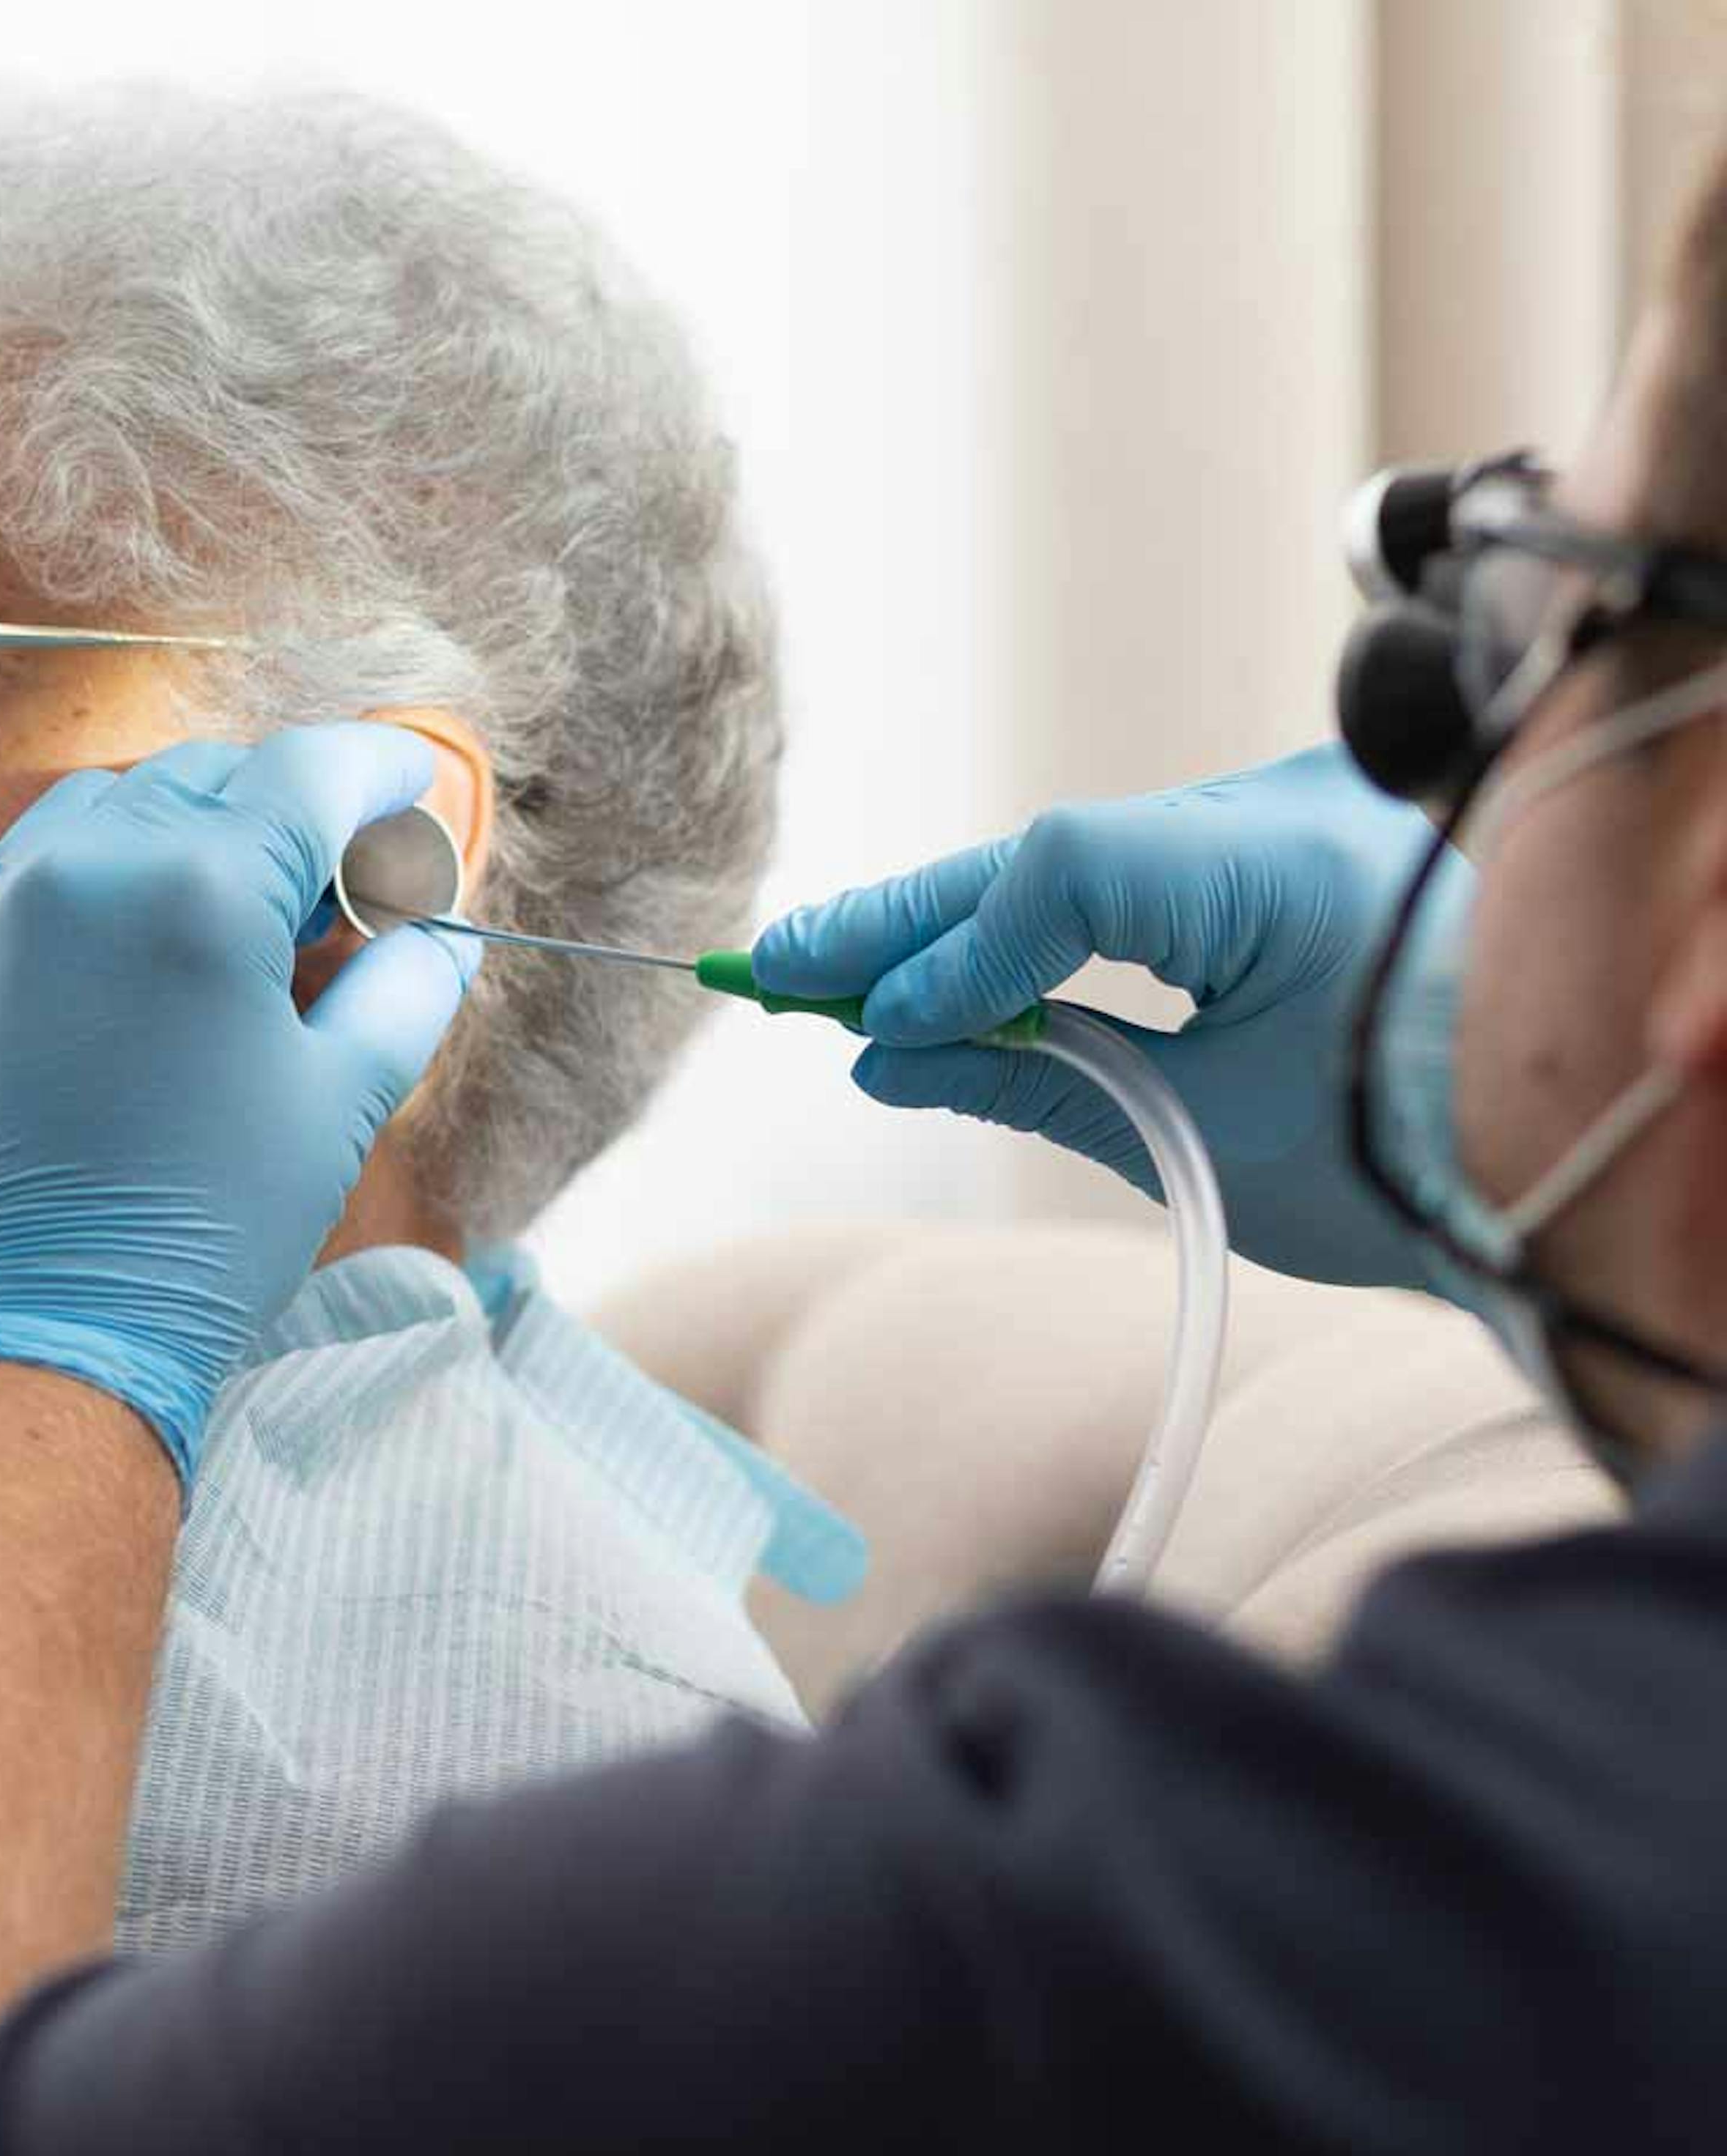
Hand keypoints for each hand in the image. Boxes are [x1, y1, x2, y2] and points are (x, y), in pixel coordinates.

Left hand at [0, 726, 475, 1486]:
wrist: (29, 1336)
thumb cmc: (204, 1233)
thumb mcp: (341, 1105)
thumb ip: (405, 988)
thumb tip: (439, 929)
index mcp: (200, 889)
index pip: (312, 771)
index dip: (380, 773)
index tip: (412, 791)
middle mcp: (80, 866)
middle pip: (211, 778)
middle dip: (284, 813)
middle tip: (331, 892)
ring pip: (103, 809)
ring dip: (180, 838)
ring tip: (223, 927)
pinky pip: (18, 876)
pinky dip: (86, 888)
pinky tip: (122, 963)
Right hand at [751, 744, 1448, 1289]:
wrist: (1552, 1171)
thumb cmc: (1405, 1163)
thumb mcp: (1200, 1136)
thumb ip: (1033, 1080)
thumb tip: (889, 1058)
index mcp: (1288, 869)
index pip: (1066, 869)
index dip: (954, 951)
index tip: (873, 1032)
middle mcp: (1288, 812)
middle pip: (1049, 848)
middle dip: (908, 919)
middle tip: (777, 971)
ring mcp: (1290, 822)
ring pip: (1081, 860)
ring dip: (958, 922)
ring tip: (832, 972)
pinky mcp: (1284, 854)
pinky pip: (1131, 877)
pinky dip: (1038, 928)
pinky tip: (947, 969)